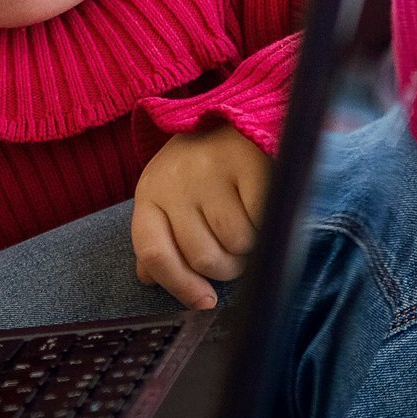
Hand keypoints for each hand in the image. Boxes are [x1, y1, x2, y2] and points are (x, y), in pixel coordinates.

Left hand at [131, 125, 271, 308]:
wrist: (235, 115)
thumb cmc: (201, 169)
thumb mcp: (170, 197)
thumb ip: (160, 238)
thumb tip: (148, 278)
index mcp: (150, 194)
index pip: (155, 253)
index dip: (180, 286)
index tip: (205, 302)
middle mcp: (175, 182)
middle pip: (202, 256)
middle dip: (226, 268)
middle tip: (237, 255)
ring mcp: (211, 171)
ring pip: (236, 243)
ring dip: (250, 248)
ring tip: (251, 227)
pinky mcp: (247, 162)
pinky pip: (262, 220)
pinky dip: (268, 224)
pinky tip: (264, 208)